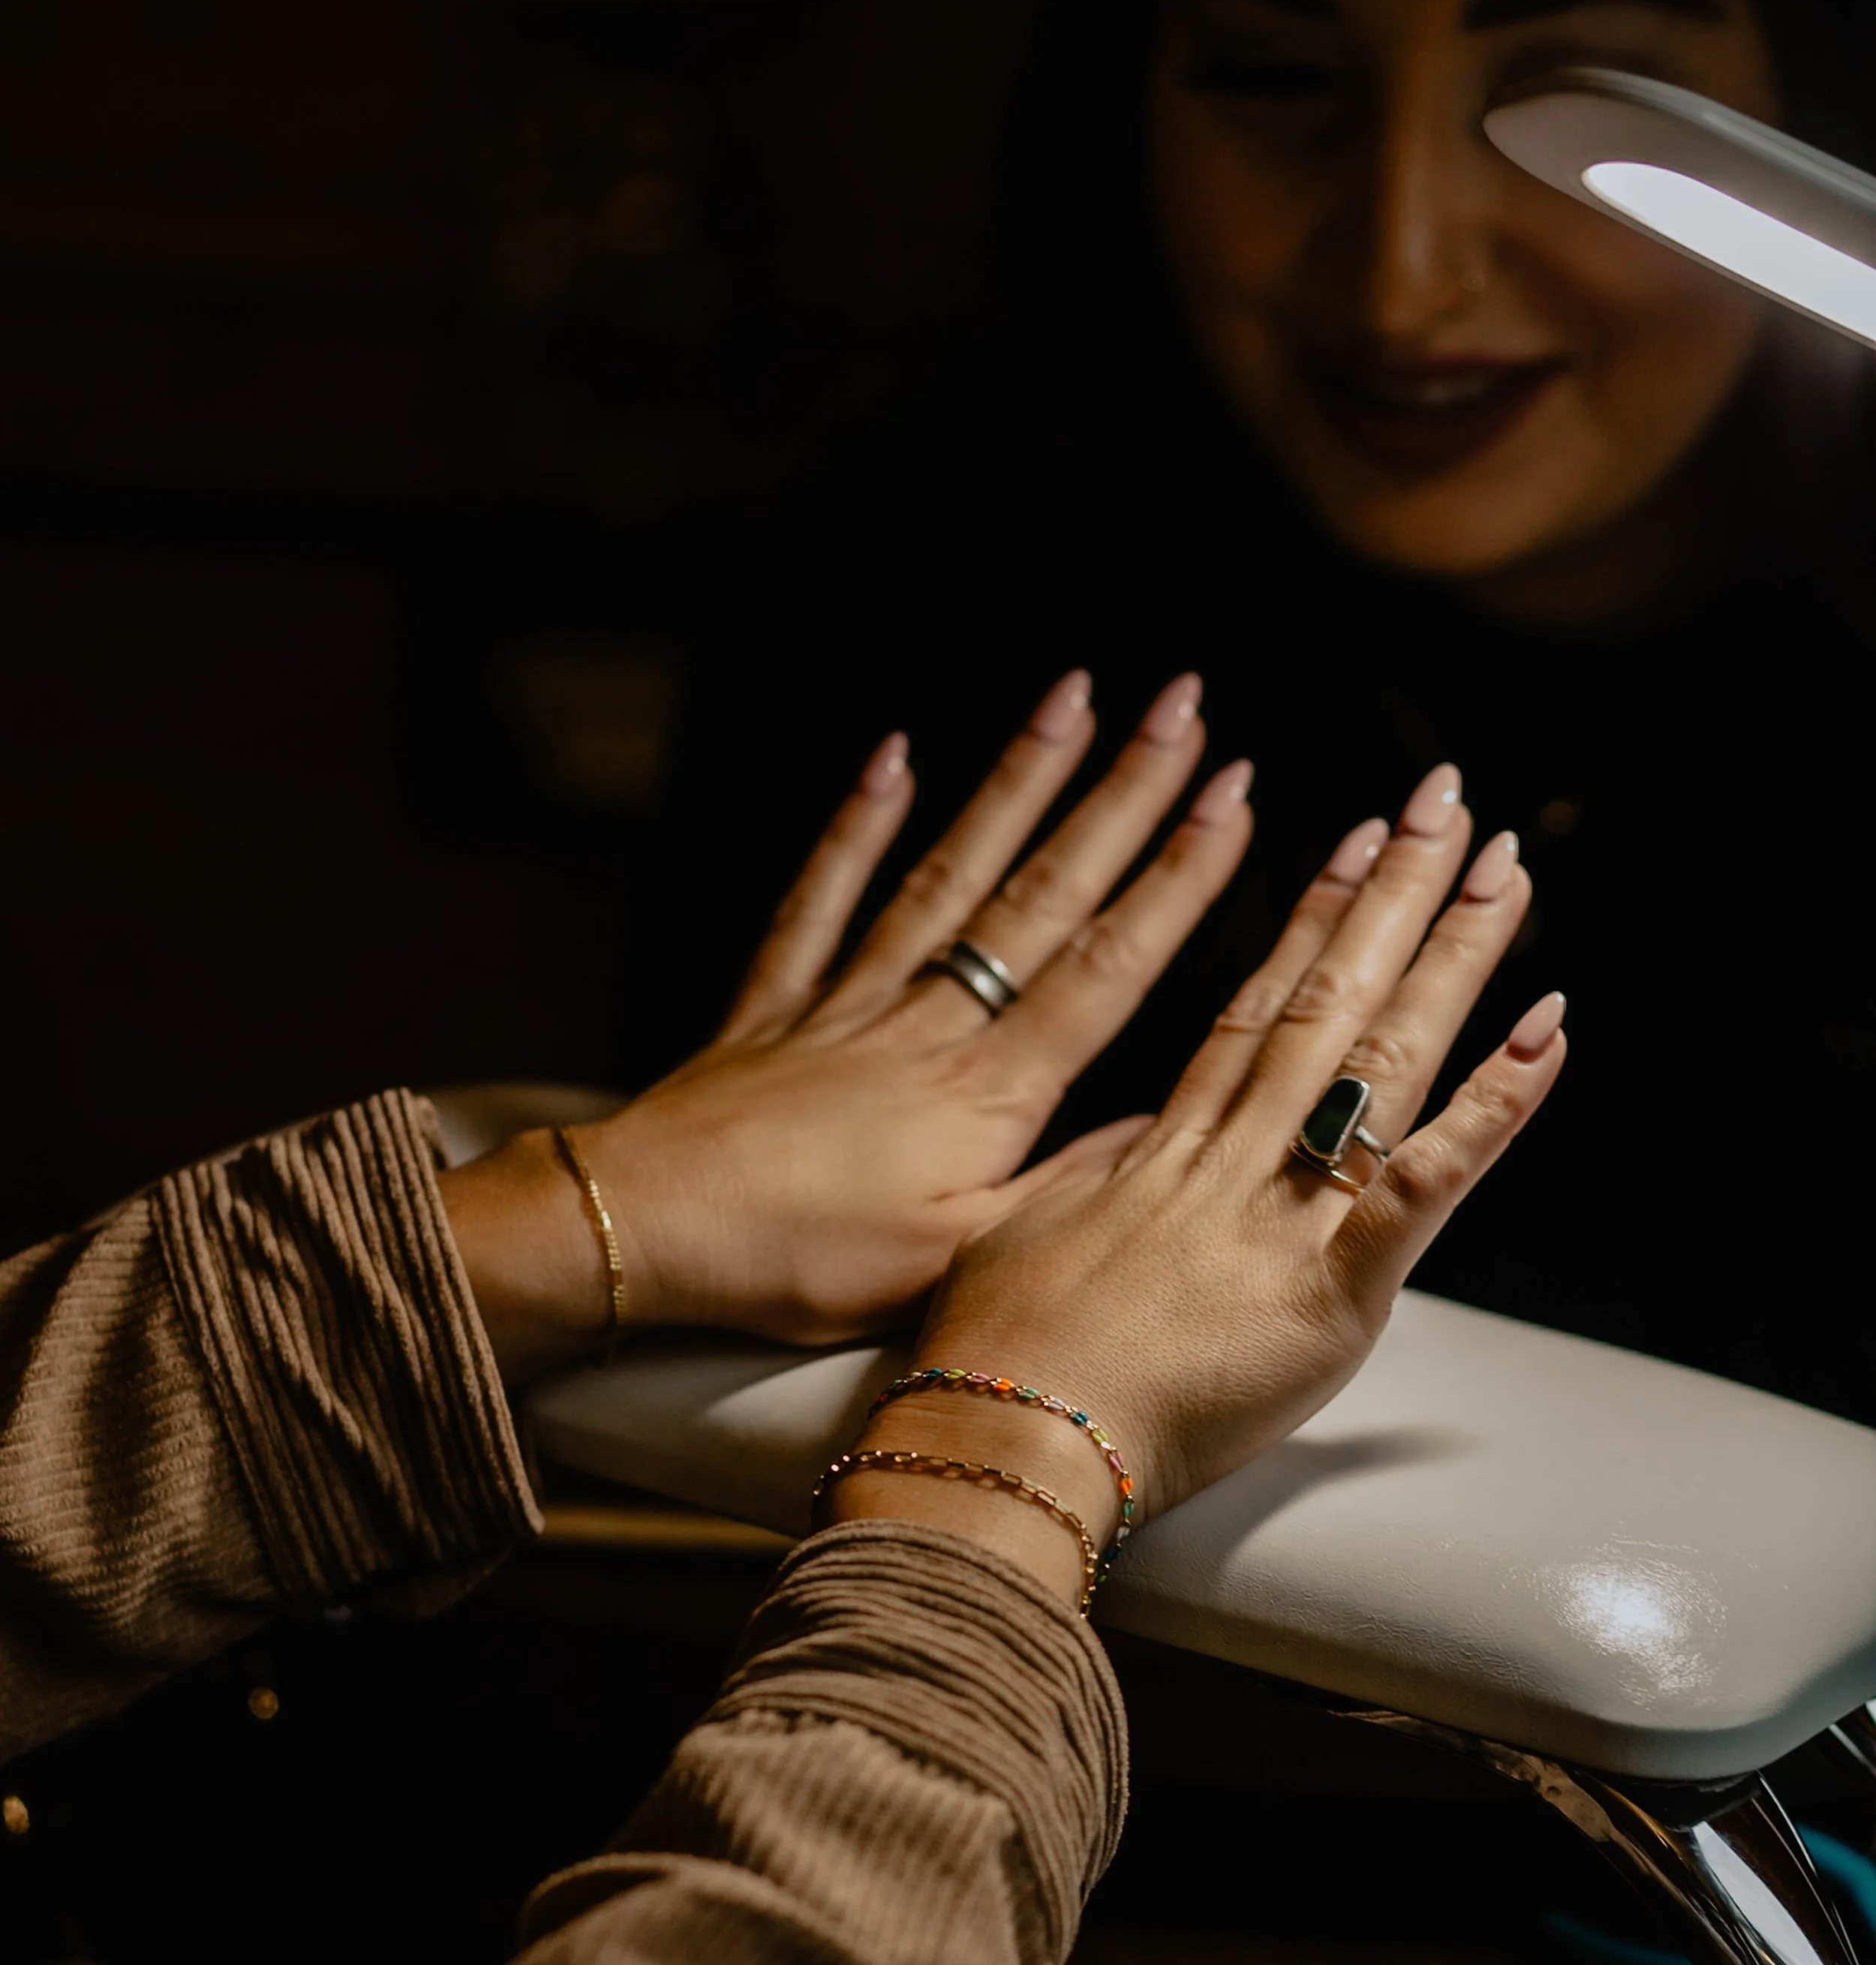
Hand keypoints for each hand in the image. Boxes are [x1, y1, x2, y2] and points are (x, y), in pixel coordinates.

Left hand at [444, 669, 1254, 1380]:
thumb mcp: (955, 1260)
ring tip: (1072, 698)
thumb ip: (1061, 1191)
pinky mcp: (774, 1006)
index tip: (1232, 796)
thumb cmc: (801, 1266)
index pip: (1104, 968)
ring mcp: (846, 1002)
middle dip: (1121, 796)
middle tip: (1181, 706)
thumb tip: (1162, 1131)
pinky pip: (821, 898)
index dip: (1175, 880)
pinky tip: (893, 755)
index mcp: (984, 1094)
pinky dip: (857, 825)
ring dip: (1016, 782)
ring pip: (946, 874)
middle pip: (1041, 894)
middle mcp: (926, 1025)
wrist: (651, 1235)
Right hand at [833, 767, 1566, 1605]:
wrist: (1006, 1436)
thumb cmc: (994, 1362)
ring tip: (1501, 869)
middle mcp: (1231, 1160)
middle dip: (1390, 896)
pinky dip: (1494, 1108)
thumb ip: (1089, 1189)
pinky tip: (1547, 1034)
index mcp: (1161, 1154)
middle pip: (1324, 1001)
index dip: (1307, 925)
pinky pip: (1426, 1182)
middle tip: (1444, 802)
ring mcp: (1283, 1215)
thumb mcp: (1017, 1240)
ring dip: (1449, 957)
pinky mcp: (1331, 1287)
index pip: (1251, 1012)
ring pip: (1378, 1058)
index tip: (1350, 847)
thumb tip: (1125, 1154)